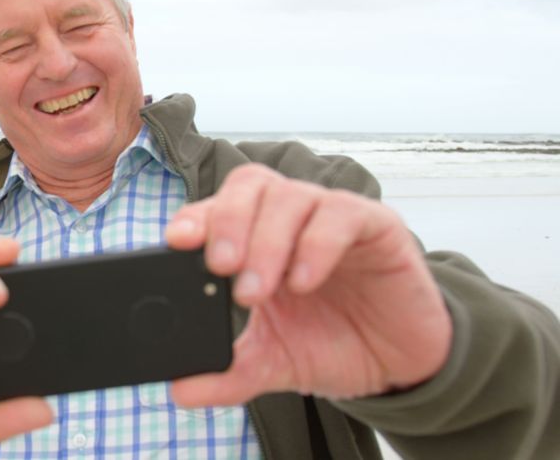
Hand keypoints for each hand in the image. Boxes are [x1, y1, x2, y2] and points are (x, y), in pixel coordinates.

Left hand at [164, 164, 451, 404]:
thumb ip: (227, 373)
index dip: (195, 216)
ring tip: (255, 291)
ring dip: (267, 241)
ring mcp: (330, 217)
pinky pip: (342, 215)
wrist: (399, 363)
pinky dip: (316, 245)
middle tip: (220, 268)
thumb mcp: (271, 363)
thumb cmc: (331, 343)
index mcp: (254, 237)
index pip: (217, 206)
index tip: (176, 242)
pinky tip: (303, 282)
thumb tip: (179, 391)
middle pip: (249, 185)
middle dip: (228, 222)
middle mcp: (289, 218)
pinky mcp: (376, 226)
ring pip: (290, 196)